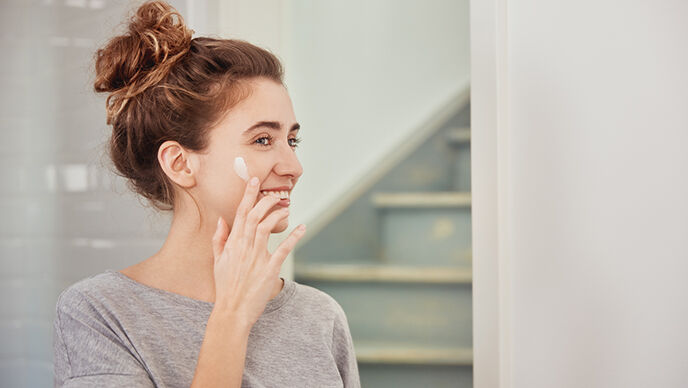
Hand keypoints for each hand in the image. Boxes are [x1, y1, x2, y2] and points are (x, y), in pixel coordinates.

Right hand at [210, 176, 305, 326]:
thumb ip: (219, 239)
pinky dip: (294, 236)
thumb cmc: (225, 287)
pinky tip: (302, 228)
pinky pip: (284, 249)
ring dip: (278, 214)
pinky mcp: (269, 268)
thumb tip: (223, 220)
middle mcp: (244, 246)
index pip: (240, 212)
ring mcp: (257, 257)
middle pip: (256, 215)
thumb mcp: (217, 261)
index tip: (254, 180)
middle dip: (267, 200)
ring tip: (286, 207)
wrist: (232, 311)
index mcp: (232, 243)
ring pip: (268, 226)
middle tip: (277, 193)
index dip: (248, 194)